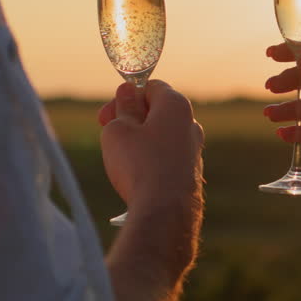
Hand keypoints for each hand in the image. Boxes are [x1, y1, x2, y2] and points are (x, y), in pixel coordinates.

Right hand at [99, 81, 204, 266]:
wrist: (165, 213)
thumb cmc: (139, 165)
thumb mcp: (119, 130)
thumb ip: (123, 107)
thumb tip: (128, 92)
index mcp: (176, 105)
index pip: (151, 87)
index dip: (125, 96)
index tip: (106, 114)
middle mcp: (191, 124)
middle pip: (157, 111)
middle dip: (130, 118)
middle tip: (107, 132)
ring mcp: (194, 150)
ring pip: (161, 135)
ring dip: (139, 140)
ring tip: (120, 157)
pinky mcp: (191, 173)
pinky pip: (167, 157)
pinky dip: (150, 160)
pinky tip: (136, 176)